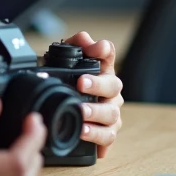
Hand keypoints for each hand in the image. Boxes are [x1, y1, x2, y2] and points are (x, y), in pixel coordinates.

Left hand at [64, 31, 123, 157]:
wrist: (62, 115)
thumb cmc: (65, 86)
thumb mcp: (62, 63)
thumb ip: (73, 46)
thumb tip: (84, 38)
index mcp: (101, 70)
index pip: (107, 54)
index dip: (104, 50)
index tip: (96, 49)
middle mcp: (110, 91)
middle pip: (113, 85)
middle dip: (97, 84)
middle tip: (81, 84)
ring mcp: (111, 113)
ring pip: (111, 113)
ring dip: (95, 113)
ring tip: (80, 112)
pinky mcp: (107, 134)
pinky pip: (107, 136)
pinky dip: (97, 136)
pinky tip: (83, 133)